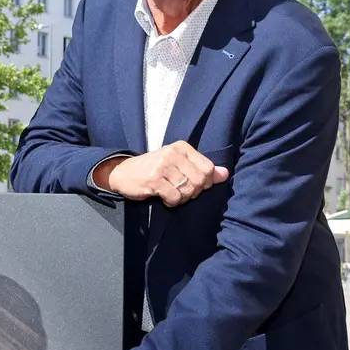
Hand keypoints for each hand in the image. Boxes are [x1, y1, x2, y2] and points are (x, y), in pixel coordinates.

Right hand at [97, 142, 228, 206]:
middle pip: (200, 181)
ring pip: (187, 190)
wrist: (124, 172)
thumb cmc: (155, 169)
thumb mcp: (179, 164)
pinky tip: (164, 198)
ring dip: (181, 198)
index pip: (208, 168)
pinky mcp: (154, 180)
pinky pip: (174, 197)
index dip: (205, 182)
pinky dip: (171, 202)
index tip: (193, 185)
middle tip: (181, 192)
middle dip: (193, 192)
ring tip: (172, 194)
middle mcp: (173, 153)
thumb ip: (202, 169)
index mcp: (182, 147)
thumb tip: (225, 174)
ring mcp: (162, 166)